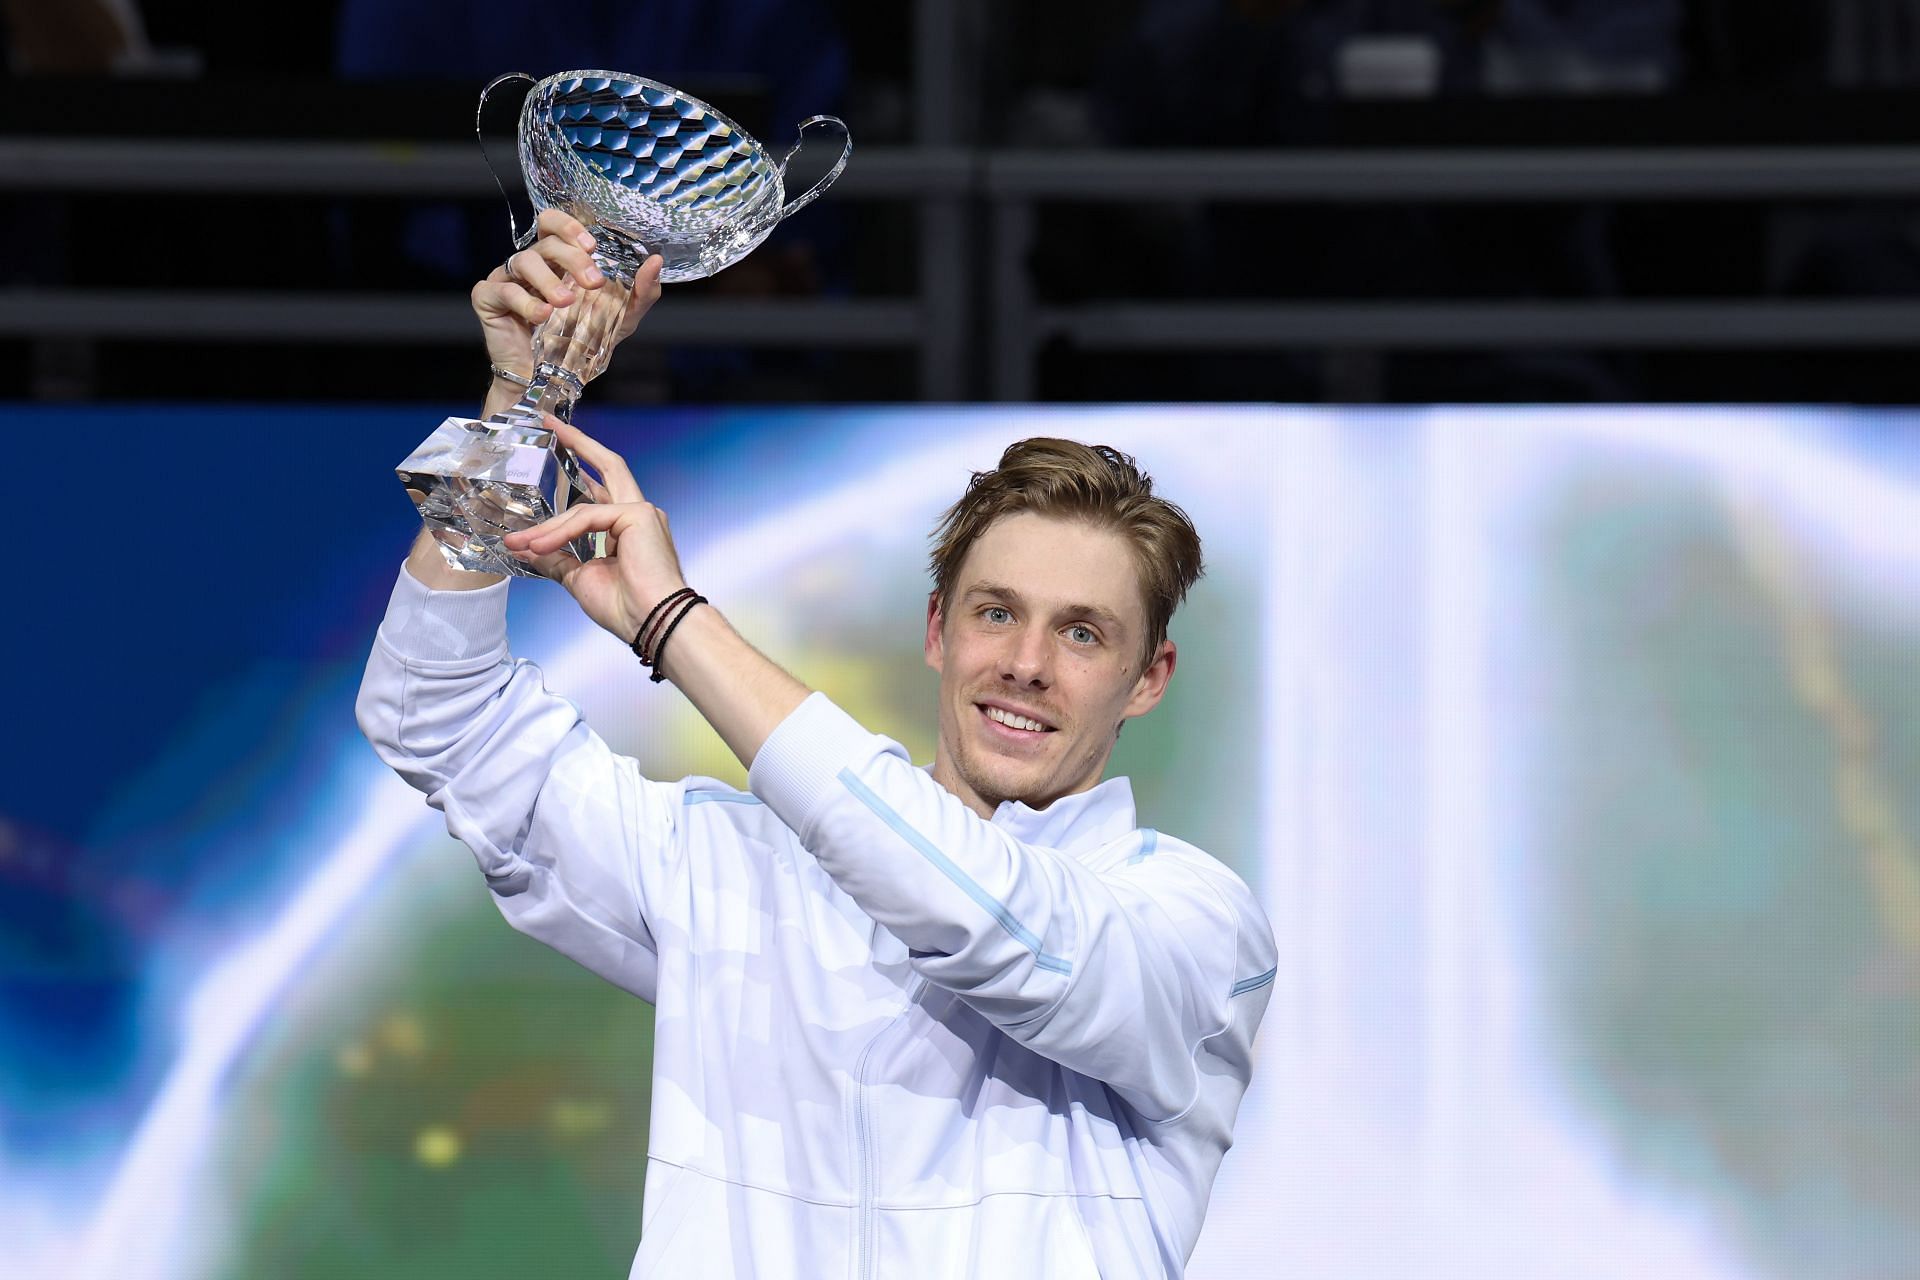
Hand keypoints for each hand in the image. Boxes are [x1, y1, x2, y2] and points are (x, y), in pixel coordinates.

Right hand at [470, 208, 665, 374]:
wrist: (548, 380)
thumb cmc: (580, 344)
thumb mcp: (620, 319)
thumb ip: (641, 293)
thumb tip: (656, 261)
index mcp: (556, 261)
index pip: (554, 223)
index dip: (569, 226)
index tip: (591, 245)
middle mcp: (530, 264)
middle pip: (545, 242)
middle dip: (571, 258)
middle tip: (593, 282)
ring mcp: (506, 279)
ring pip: (523, 260)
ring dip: (548, 280)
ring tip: (566, 302)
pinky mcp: (488, 299)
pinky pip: (503, 290)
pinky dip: (525, 302)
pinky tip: (542, 316)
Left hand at [501, 419, 688, 642]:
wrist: (652, 623)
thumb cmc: (626, 608)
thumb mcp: (579, 578)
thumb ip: (557, 557)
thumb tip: (527, 548)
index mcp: (627, 529)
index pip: (599, 493)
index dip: (576, 476)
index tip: (554, 458)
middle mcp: (638, 514)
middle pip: (608, 465)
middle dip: (579, 443)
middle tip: (550, 425)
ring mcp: (641, 512)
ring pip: (585, 503)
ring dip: (548, 524)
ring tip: (519, 541)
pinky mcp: (639, 515)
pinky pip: (587, 518)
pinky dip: (561, 532)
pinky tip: (541, 545)